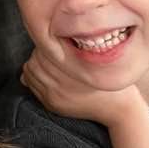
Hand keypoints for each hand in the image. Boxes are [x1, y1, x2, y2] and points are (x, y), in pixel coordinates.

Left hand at [22, 50, 148, 147]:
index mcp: (73, 72)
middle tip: (49, 50)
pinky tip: (46, 74)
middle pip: (35, 61)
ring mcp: (54, 97)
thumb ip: (75, 48)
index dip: (46, 44)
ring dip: (35, 65)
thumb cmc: (108, 78)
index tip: (53, 41)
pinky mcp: (52, 105)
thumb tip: (51, 39)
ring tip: (47, 62)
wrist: (118, 108)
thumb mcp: (96, 60)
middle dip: (39, 54)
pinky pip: (32, 86)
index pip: (44, 52)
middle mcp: (61, 86)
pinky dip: (34, 78)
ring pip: (30, 73)